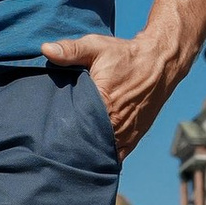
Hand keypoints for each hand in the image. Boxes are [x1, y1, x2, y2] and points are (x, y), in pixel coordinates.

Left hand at [42, 28, 181, 157]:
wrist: (160, 63)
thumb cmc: (125, 55)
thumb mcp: (96, 47)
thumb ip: (70, 50)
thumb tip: (46, 49)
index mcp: (104, 103)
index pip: (76, 127)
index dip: (61, 132)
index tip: (48, 133)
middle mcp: (117, 123)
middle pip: (87, 145)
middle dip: (71, 146)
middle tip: (53, 146)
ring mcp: (126, 134)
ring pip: (101, 153)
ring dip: (86, 153)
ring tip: (68, 153)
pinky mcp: (134, 138)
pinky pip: (116, 156)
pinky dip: (103, 157)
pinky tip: (88, 156)